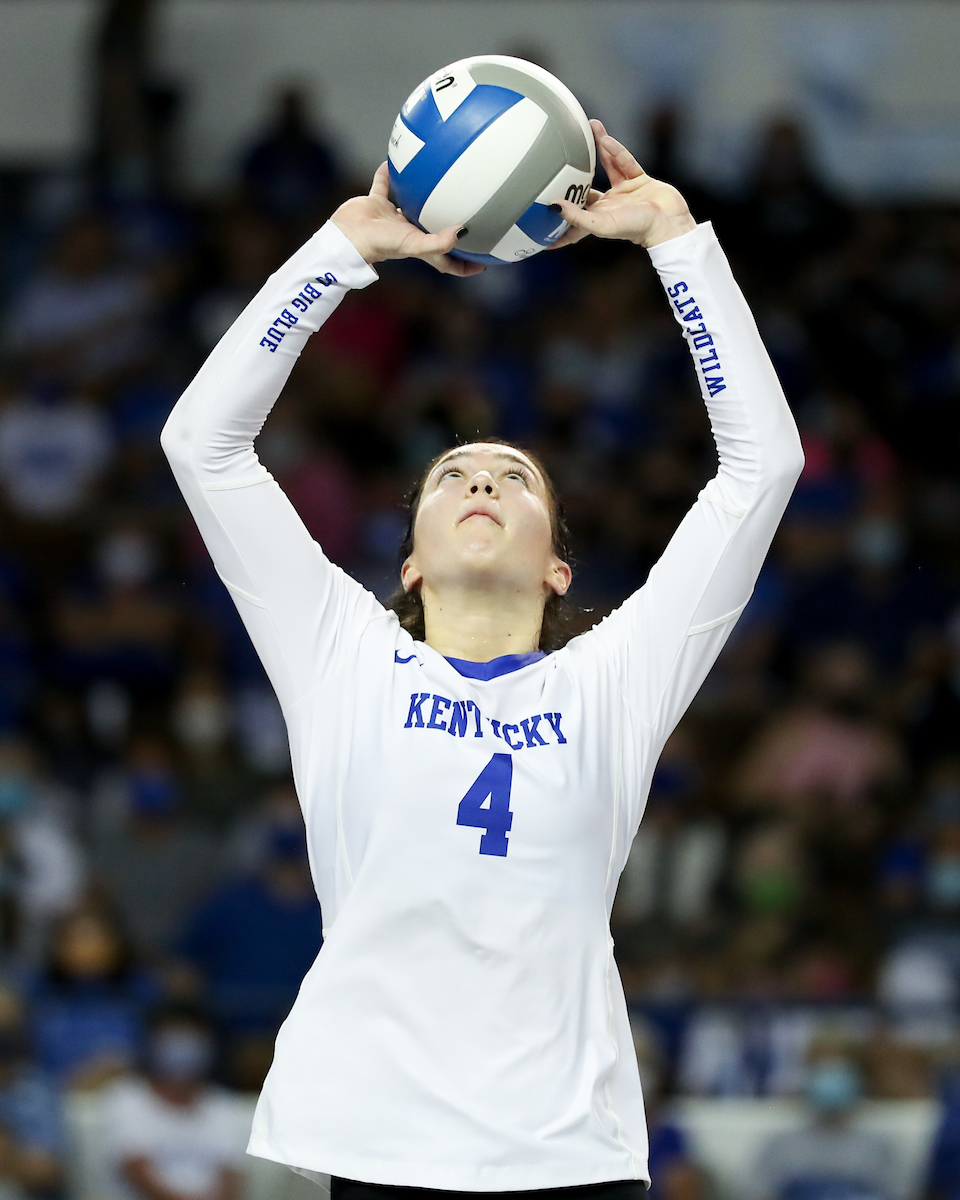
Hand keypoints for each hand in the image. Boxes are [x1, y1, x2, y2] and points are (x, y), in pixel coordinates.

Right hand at [331, 164, 485, 275]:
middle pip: (434, 231)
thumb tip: (463, 231)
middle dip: (450, 227)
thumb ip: (439, 242)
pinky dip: (387, 174)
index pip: (447, 259)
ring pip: (412, 204)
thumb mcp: (414, 245)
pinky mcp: (376, 203)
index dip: (465, 264)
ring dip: (422, 195)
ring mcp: (392, 217)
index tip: (484, 262)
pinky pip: (384, 185)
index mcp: (421, 246)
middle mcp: (410, 232)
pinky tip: (392, 159)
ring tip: (437, 179)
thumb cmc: (382, 245)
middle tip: (469, 214)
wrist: (349, 236)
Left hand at [550, 120, 696, 249]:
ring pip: (606, 165)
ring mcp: (624, 191)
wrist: (668, 221)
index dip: (555, 215)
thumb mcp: (602, 224)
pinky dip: (615, 150)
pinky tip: (604, 136)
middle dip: (573, 172)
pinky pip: (624, 161)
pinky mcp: (639, 179)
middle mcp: (608, 204)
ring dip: (597, 148)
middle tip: (555, 156)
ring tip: (584, 129)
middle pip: (586, 185)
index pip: (571, 216)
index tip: (535, 213)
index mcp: (597, 218)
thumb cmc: (635, 228)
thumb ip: (577, 217)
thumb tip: (553, 207)